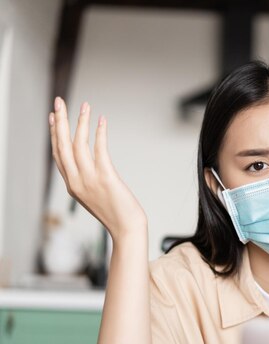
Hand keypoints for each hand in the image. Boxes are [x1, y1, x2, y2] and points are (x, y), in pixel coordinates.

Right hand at [49, 97, 146, 239]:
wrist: (127, 229)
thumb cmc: (116, 213)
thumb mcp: (95, 196)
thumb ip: (88, 181)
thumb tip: (92, 165)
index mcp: (72, 185)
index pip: (58, 155)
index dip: (54, 134)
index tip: (53, 117)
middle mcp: (76, 181)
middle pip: (62, 146)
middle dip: (59, 121)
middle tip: (58, 101)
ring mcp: (89, 180)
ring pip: (79, 145)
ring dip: (81, 122)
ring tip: (85, 106)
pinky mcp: (106, 178)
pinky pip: (100, 151)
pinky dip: (99, 133)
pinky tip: (101, 121)